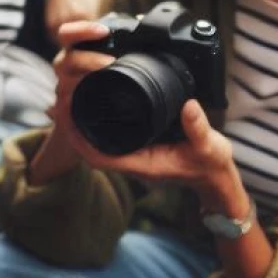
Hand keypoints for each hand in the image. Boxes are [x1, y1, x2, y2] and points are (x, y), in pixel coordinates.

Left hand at [37, 18, 238, 194]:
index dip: (79, 140)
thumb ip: (198, 128)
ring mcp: (134, 155)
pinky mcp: (139, 148)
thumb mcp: (209, 146)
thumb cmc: (210, 166)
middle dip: (73, 129)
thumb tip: (188, 106)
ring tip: (70, 99)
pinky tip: (93, 105)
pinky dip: (98, 124)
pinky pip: (111, 138)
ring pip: (98, 143)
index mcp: (142, 164)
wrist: (216, 178)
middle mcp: (133, 161)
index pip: (99, 156)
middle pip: (91, 148)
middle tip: (60, 103)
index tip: (66, 118)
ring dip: (83, 125)